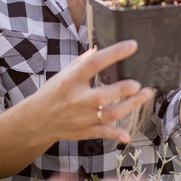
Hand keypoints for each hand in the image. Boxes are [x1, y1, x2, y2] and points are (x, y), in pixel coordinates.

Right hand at [34, 40, 153, 142]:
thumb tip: (98, 49)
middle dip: (123, 89)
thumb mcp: (63, 73)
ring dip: (130, 105)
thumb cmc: (52, 93)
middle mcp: (76, 99)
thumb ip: (82, 62)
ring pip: (109, 114)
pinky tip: (127, 135)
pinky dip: (116, 134)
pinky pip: (103, 132)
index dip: (114, 53)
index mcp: (70, 80)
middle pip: (103, 95)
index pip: (94, 63)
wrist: (36, 120)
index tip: (132, 45)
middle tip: (138, 84)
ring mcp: (81, 117)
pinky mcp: (84, 131)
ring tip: (145, 95)